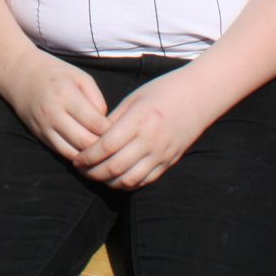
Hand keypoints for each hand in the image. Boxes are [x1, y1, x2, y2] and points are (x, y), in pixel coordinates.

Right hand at [0, 52, 107, 160]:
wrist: (21, 74)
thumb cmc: (56, 73)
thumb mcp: (81, 77)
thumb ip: (97, 99)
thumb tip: (106, 125)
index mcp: (66, 95)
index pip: (95, 123)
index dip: (112, 131)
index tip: (122, 131)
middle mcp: (53, 113)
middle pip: (85, 142)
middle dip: (103, 148)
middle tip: (115, 146)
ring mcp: (44, 126)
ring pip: (73, 153)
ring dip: (90, 156)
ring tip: (103, 153)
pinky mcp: (40, 135)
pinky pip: (62, 153)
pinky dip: (77, 156)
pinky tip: (87, 153)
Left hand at [74, 70, 215, 189]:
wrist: (199, 96)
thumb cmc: (163, 90)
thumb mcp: (135, 98)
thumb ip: (114, 119)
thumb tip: (93, 137)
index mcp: (139, 121)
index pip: (106, 146)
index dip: (88, 156)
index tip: (75, 158)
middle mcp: (150, 141)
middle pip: (114, 167)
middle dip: (92, 172)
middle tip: (80, 169)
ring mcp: (161, 154)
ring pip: (129, 179)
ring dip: (108, 182)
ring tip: (95, 175)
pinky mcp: (169, 162)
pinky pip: (145, 180)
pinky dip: (127, 184)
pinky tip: (116, 179)